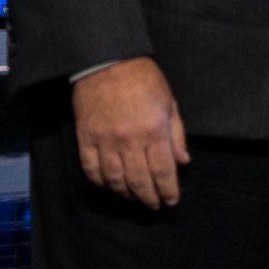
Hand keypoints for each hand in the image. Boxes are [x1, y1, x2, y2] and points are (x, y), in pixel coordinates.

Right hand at [73, 57, 189, 208]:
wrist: (106, 62)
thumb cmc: (143, 80)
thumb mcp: (169, 104)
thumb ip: (177, 135)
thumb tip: (182, 162)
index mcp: (154, 131)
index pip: (163, 171)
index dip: (168, 191)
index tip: (171, 201)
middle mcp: (130, 140)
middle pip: (139, 181)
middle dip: (149, 198)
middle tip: (154, 205)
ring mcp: (105, 141)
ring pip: (115, 180)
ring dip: (126, 194)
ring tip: (134, 198)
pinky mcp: (85, 139)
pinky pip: (91, 169)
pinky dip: (101, 182)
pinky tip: (110, 186)